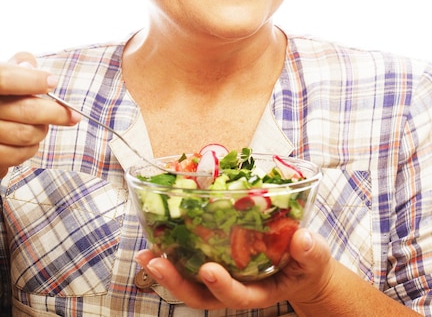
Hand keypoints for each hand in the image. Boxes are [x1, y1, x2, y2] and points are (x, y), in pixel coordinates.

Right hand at [0, 52, 79, 177]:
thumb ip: (17, 65)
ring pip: (27, 135)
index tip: (53, 82)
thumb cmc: (0, 94)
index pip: (4, 78)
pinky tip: (30, 141)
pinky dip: (30, 149)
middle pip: (25, 110)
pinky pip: (17, 155)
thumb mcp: (1, 73)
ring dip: (43, 131)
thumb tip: (30, 66)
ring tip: (43, 126)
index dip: (31, 81)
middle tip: (71, 114)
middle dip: (55, 113)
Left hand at [135, 228, 335, 310]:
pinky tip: (155, 241)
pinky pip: (190, 264)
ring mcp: (223, 278)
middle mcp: (236, 288)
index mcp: (261, 291)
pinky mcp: (216, 262)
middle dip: (178, 283)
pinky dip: (172, 255)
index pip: (239, 296)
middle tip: (157, 263)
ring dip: (167, 271)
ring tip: (146, 254)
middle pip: (203, 296)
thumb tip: (304, 239)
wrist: (299, 264)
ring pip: (191, 283)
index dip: (222, 287)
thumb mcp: (314, 257)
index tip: (208, 270)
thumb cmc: (306, 261)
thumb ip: (310, 252)